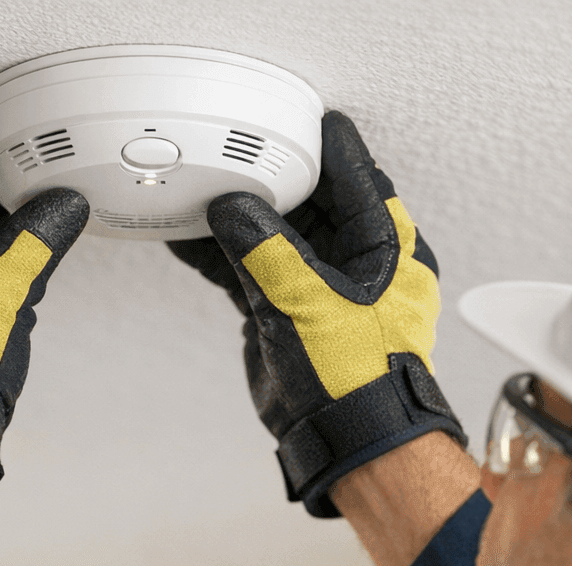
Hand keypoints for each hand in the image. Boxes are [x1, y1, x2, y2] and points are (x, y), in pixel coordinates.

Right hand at [168, 110, 464, 516]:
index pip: (354, 173)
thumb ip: (267, 247)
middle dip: (265, 176)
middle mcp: (356, 259)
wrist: (347, 440)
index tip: (287, 119)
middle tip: (226, 153)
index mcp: (385, 245)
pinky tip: (186, 237)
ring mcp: (320, 286)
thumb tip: (234, 208)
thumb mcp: (310, 299)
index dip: (318, 144)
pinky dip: (219, 254)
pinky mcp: (288, 311)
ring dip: (235, 216)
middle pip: (306, 198)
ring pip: (273, 233)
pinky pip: (250, 269)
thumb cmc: (359, 378)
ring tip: (195, 190)